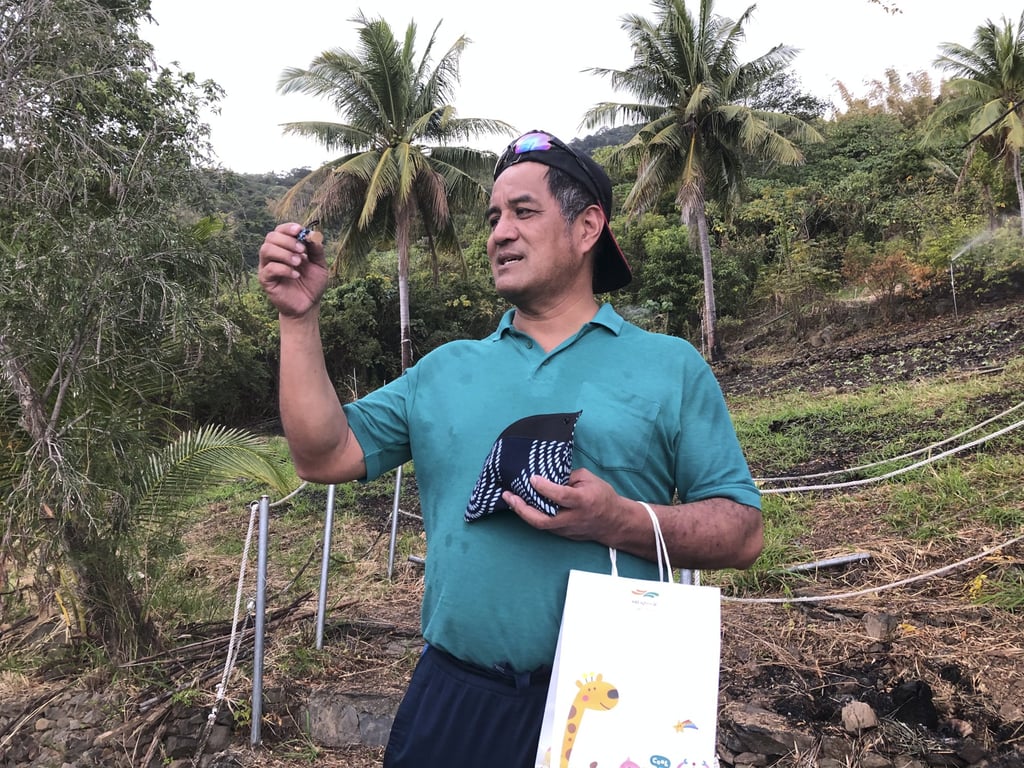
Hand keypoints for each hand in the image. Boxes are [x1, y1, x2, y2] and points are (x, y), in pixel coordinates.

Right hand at [258, 222, 327, 316]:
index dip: (288, 228)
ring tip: (299, 262)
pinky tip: (296, 275)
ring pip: (266, 250)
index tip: (299, 230)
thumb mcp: (319, 264)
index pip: (280, 230)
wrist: (309, 304)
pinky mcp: (266, 280)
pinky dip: (284, 269)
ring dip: (284, 253)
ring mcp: (267, 266)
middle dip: (288, 241)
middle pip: (271, 237)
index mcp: (285, 247)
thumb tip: (312, 234)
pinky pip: (269, 269)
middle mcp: (274, 254)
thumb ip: (317, 250)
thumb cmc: (312, 283)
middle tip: (302, 250)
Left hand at [503, 468, 626, 542]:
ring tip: (510, 499)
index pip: (560, 495)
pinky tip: (522, 506)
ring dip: (523, 512)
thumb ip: (568, 476)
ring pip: (540, 525)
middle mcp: (573, 517)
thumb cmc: (602, 497)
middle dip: (523, 509)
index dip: (544, 487)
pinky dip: (531, 516)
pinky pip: (544, 525)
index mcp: (583, 501)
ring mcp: (567, 529)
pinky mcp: (563, 534)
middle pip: (543, 519)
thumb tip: (548, 475)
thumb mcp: (589, 479)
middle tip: (509, 496)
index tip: (532, 478)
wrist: (614, 522)